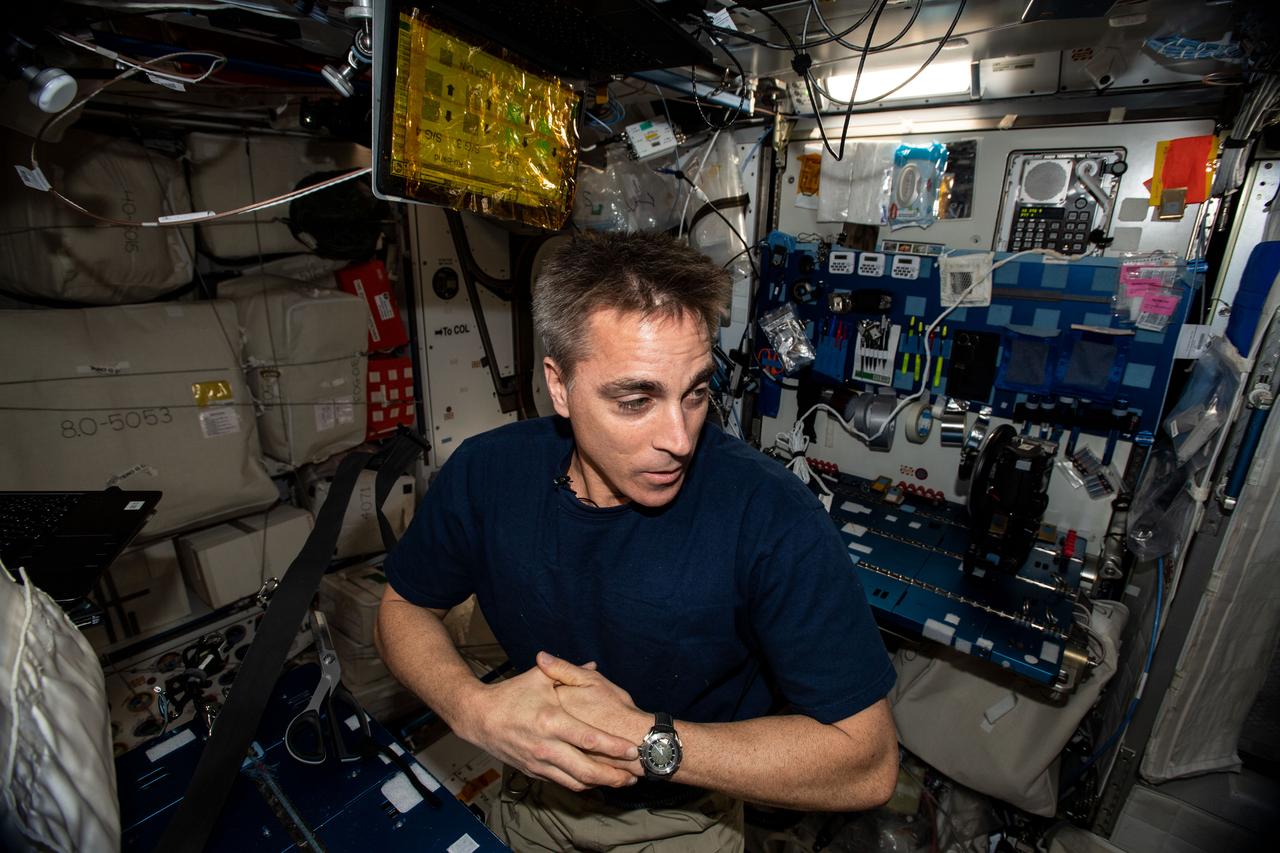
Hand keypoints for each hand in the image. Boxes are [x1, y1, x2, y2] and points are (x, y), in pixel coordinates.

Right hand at [462, 663, 639, 790]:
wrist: (478, 718)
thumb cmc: (510, 695)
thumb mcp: (538, 678)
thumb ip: (567, 671)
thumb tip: (593, 664)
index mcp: (550, 721)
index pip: (588, 739)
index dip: (613, 747)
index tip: (632, 748)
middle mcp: (546, 746)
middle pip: (586, 770)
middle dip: (614, 775)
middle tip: (636, 774)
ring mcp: (539, 762)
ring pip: (576, 782)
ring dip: (602, 784)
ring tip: (623, 781)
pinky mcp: (534, 772)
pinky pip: (563, 783)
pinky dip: (583, 784)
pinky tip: (597, 781)